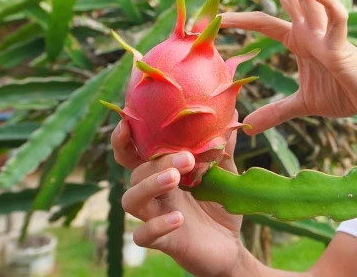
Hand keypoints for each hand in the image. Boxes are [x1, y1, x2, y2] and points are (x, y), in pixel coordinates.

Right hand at [111, 118, 249, 276]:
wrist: (230, 245)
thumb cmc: (220, 205)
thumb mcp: (225, 173)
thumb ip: (222, 147)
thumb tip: (232, 111)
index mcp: (163, 173)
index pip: (135, 155)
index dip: (124, 140)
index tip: (127, 122)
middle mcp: (155, 194)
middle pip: (136, 173)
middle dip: (157, 162)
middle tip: (186, 158)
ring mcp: (155, 217)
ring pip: (130, 200)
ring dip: (149, 185)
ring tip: (175, 178)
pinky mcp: (163, 242)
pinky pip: (143, 236)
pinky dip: (156, 226)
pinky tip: (178, 218)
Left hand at [222, 0, 356, 133]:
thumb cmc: (344, 93)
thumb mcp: (302, 104)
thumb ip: (276, 111)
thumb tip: (249, 128)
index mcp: (300, 37)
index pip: (264, 21)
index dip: (241, 18)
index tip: (216, 18)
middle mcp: (311, 27)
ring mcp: (326, 31)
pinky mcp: (342, 43)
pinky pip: (336, 16)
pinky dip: (325, 0)